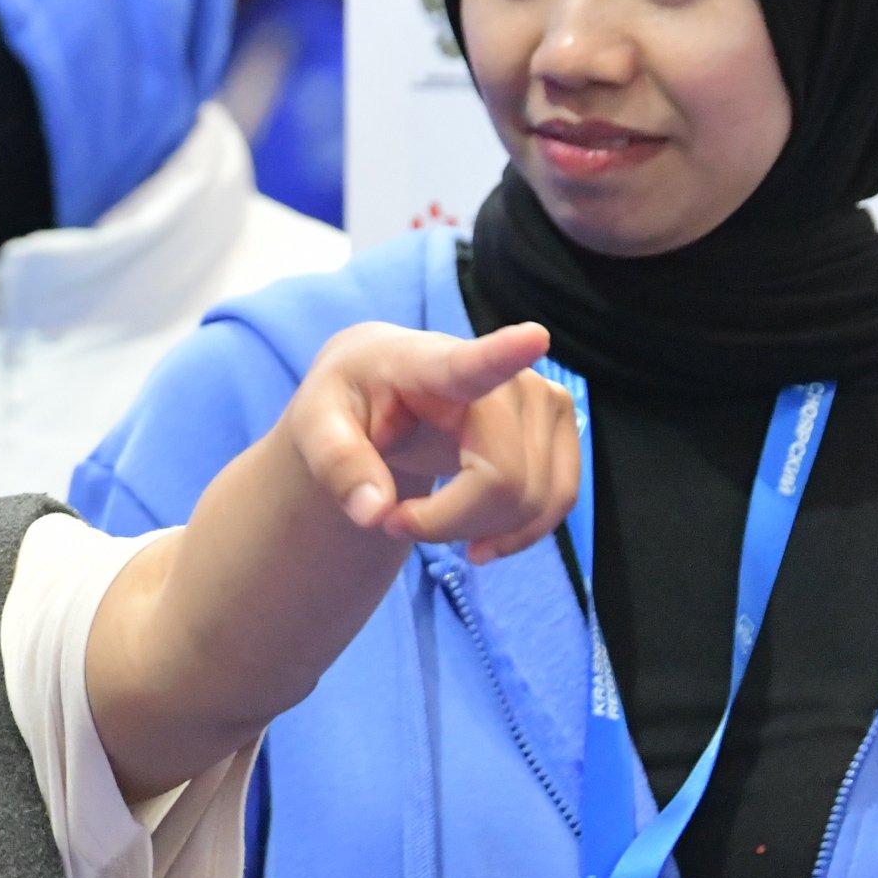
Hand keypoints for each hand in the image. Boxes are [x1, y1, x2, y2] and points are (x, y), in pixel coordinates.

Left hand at [286, 320, 577, 565]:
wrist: (384, 390)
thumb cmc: (351, 400)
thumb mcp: (316, 427)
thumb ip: (337, 465)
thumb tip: (372, 513)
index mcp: (431, 365)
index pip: (473, 363)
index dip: (506, 353)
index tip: (533, 337)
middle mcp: (503, 376)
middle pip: (504, 480)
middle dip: (447, 522)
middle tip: (394, 522)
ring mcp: (543, 399)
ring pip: (532, 500)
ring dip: (479, 532)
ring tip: (427, 522)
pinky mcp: (561, 427)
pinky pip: (558, 502)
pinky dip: (518, 534)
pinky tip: (477, 539)